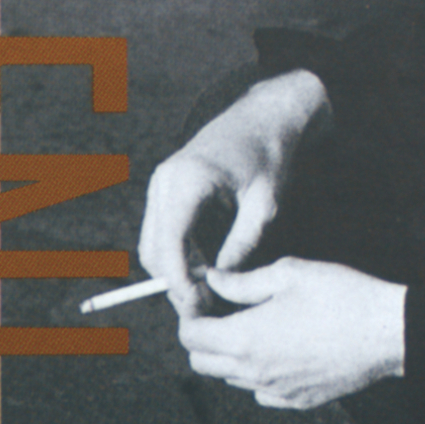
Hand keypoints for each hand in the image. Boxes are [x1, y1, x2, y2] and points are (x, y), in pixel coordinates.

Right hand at [138, 70, 329, 316]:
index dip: (178, 280)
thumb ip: (243, 243)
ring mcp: (162, 183)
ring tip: (211, 291)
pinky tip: (207, 268)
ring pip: (154, 243)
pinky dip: (179, 254)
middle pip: (154, 249)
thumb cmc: (270, 155)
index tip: (198, 305)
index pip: (169, 242)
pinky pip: (163, 232)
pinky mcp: (167, 189)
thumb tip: (221, 282)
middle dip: (176, 281)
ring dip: (177, 270)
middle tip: (208, 306)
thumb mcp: (266, 203)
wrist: (264, 117)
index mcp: (188, 180)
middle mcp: (165, 180)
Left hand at [178, 258, 405, 408]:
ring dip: (231, 355)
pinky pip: (262, 392)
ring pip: (231, 379)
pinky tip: (281, 348)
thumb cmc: (342, 297)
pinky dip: (259, 373)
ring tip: (256, 325)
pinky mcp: (299, 400)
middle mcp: (255, 372)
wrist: (388, 333)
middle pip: (202, 364)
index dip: (191, 313)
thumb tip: (213, 280)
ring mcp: (277, 391)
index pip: (191, 336)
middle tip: (223, 311)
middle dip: (202, 337)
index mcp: (246, 338)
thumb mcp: (289, 273)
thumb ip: (242, 281)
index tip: (205, 298)